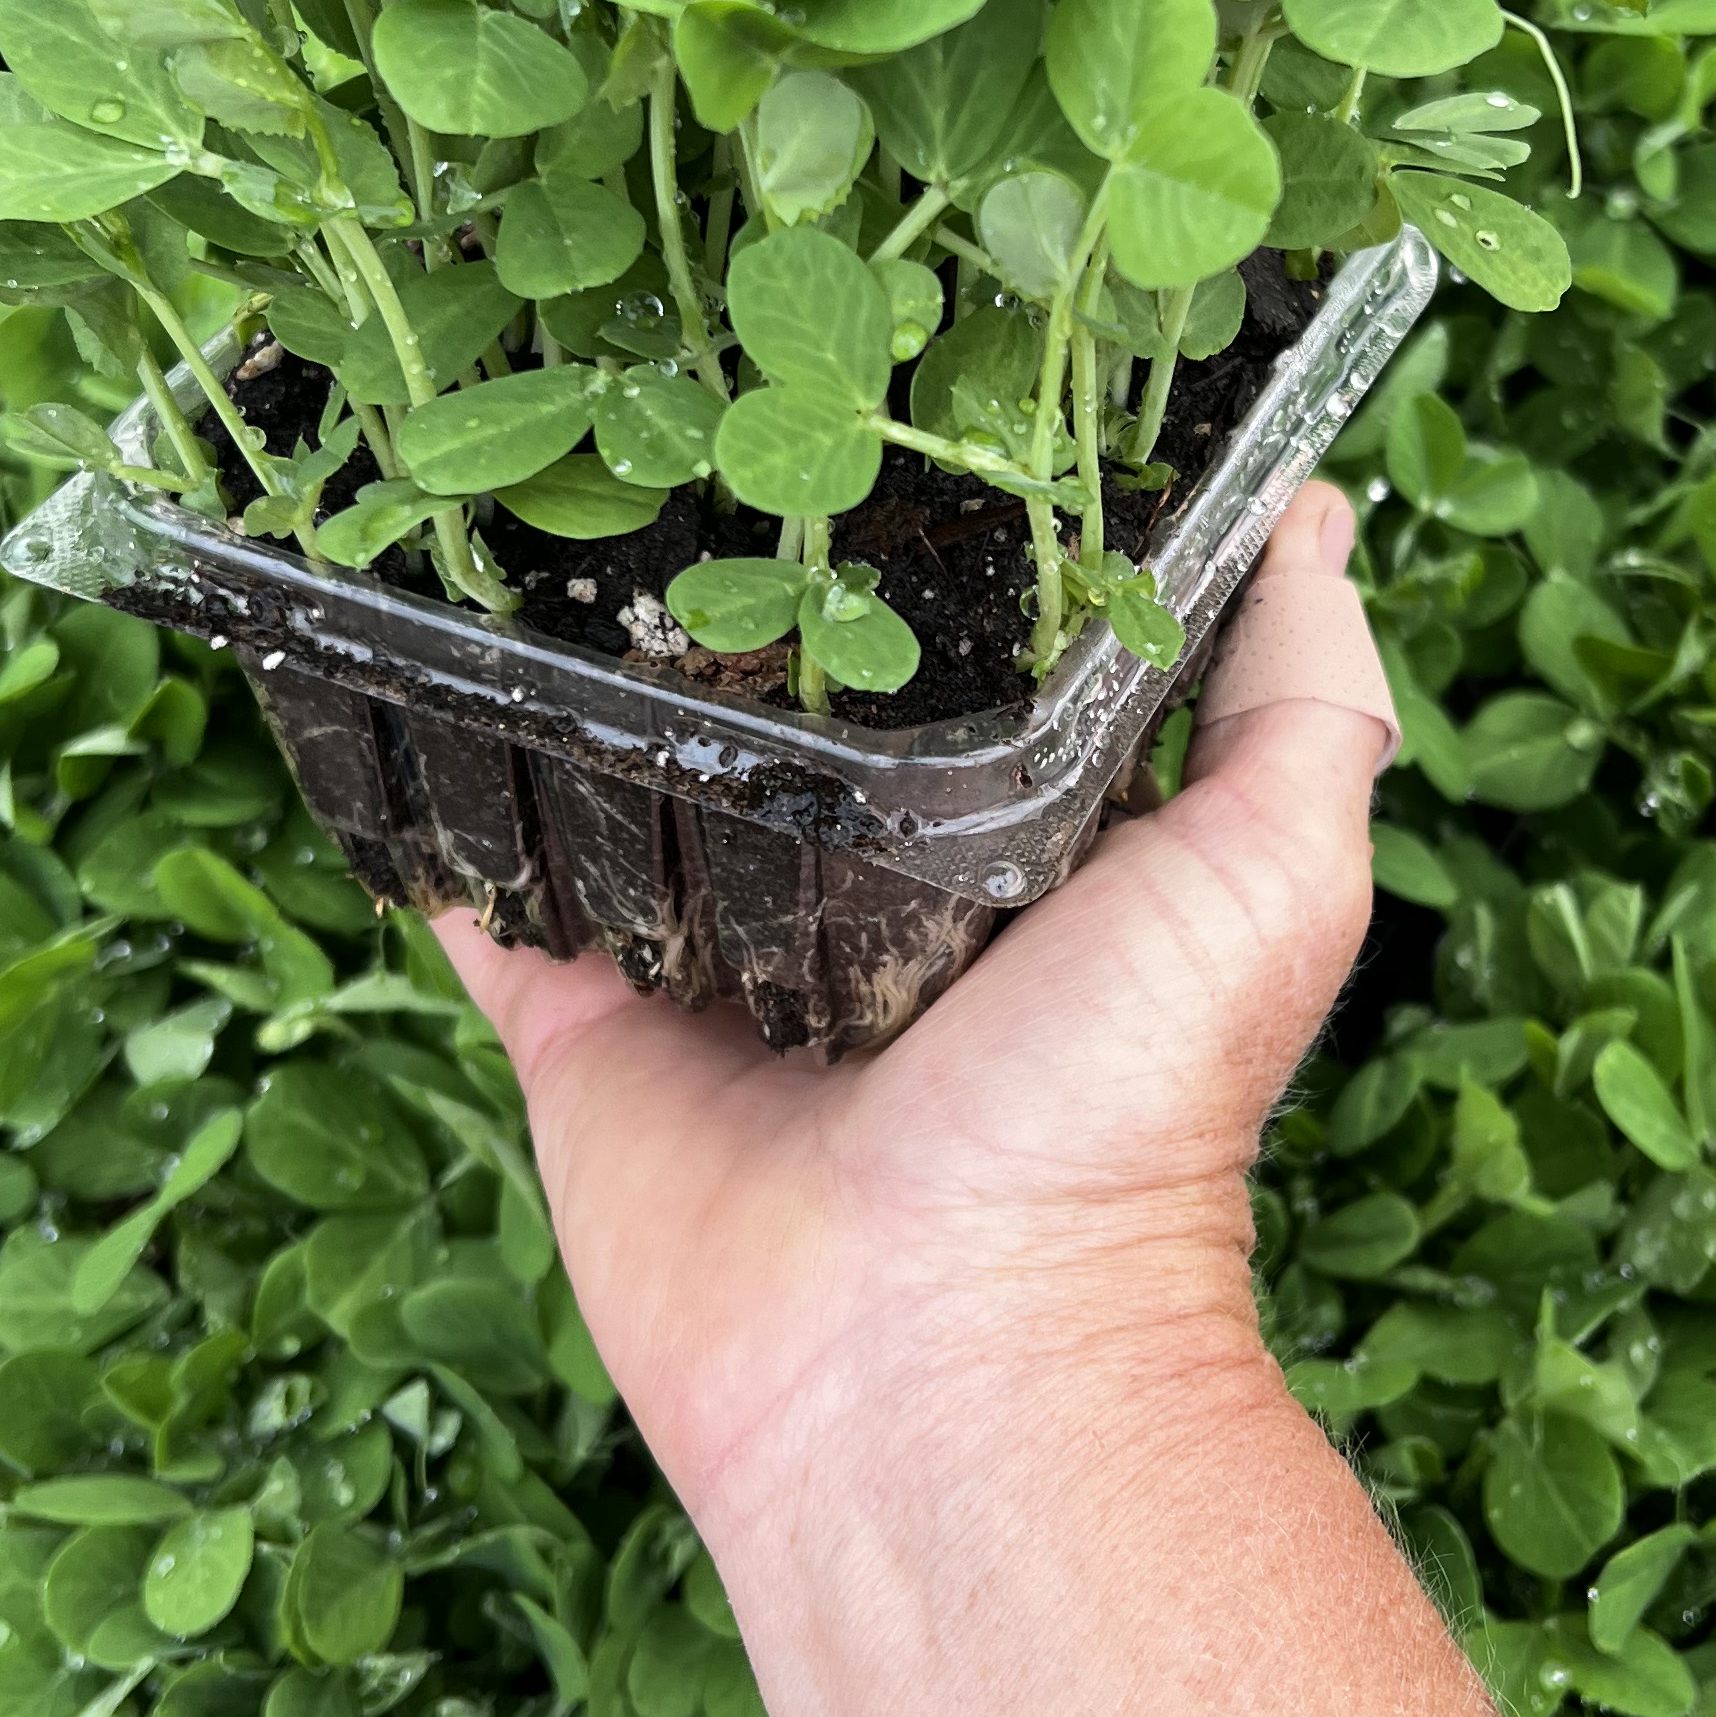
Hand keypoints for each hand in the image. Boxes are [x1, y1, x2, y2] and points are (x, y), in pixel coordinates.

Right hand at [437, 482, 1399, 1544]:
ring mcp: (718, 967)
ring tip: (527, 483)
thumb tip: (1315, 511)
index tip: (893, 362)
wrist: (938, 1353)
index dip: (949, 527)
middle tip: (673, 391)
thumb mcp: (1274, 872)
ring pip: (630, 777)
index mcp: (1028, 849)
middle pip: (788, 703)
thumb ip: (1303, 698)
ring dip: (583, 662)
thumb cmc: (1124, 1114)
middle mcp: (871, 896)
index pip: (980, 646)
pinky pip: (496, 897)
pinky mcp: (585, 1032)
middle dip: (743, 579)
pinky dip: (443, 802)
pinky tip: (400, 660)